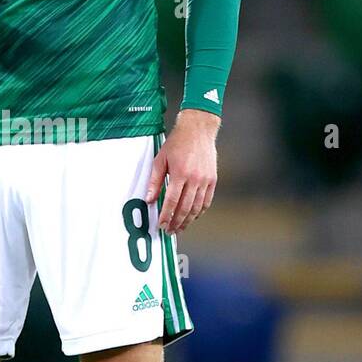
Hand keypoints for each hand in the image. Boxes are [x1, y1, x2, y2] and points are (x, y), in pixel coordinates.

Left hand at [145, 109, 218, 233]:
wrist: (198, 130)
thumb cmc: (176, 143)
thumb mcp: (160, 159)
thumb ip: (154, 181)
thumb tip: (149, 200)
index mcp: (180, 173)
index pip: (172, 201)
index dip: (166, 216)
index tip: (161, 225)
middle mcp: (195, 179)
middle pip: (186, 208)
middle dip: (177, 222)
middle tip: (169, 231)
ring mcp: (206, 180)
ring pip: (197, 207)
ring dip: (188, 220)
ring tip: (180, 228)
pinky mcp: (213, 179)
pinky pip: (207, 201)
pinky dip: (200, 211)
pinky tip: (193, 217)